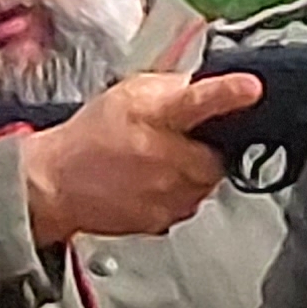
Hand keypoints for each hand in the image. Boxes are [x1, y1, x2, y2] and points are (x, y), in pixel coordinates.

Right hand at [23, 71, 261, 242]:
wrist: (55, 183)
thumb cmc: (90, 136)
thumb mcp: (129, 94)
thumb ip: (172, 88)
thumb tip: (206, 87)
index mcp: (158, 115)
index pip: (199, 101)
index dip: (228, 93)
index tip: (251, 88)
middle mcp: (165, 157)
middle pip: (218, 155)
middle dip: (205, 149)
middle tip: (174, 142)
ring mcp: (165, 193)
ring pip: (205, 183)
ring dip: (191, 172)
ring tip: (155, 163)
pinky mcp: (163, 219)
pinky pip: (188, 203)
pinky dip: (177, 193)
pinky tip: (149, 183)